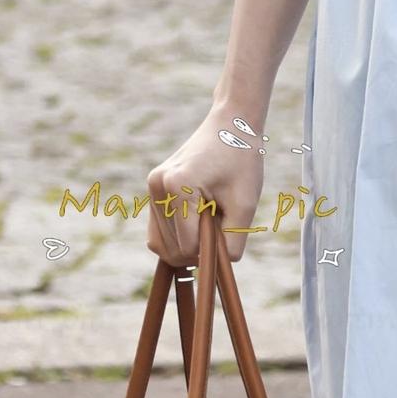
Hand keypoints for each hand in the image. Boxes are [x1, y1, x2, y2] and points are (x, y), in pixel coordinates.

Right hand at [145, 107, 267, 268]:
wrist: (230, 126)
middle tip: (220, 222)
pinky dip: (177, 236)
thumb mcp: (245, 204)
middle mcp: (157, 186)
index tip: (228, 233)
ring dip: (187, 243)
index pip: (189, 246)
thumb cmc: (242, 162)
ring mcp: (151, 187)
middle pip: (172, 250)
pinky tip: (197, 218)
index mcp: (179, 186)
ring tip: (210, 216)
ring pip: (160, 245)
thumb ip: (232, 241)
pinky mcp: (152, 189)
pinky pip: (158, 231)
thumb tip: (214, 271)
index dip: (211, 251)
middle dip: (197, 248)